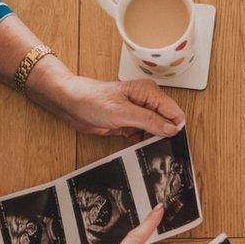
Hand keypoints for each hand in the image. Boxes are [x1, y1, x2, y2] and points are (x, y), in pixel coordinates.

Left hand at [0, 15, 183, 137]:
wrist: (70, 103)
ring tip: (144, 150)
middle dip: (163, 136)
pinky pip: (143, 135)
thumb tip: (172, 129)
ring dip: (151, 141)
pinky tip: (135, 147)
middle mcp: (147, 101)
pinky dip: (141, 142)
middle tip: (157, 151)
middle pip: (167, 122)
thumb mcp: (123, 113)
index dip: (174, 129)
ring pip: (156, 131)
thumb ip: (149, 120)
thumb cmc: (92, 101)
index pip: (174, 112)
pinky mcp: (130, 123)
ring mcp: (139, 112)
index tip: (169, 144)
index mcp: (149, 92)